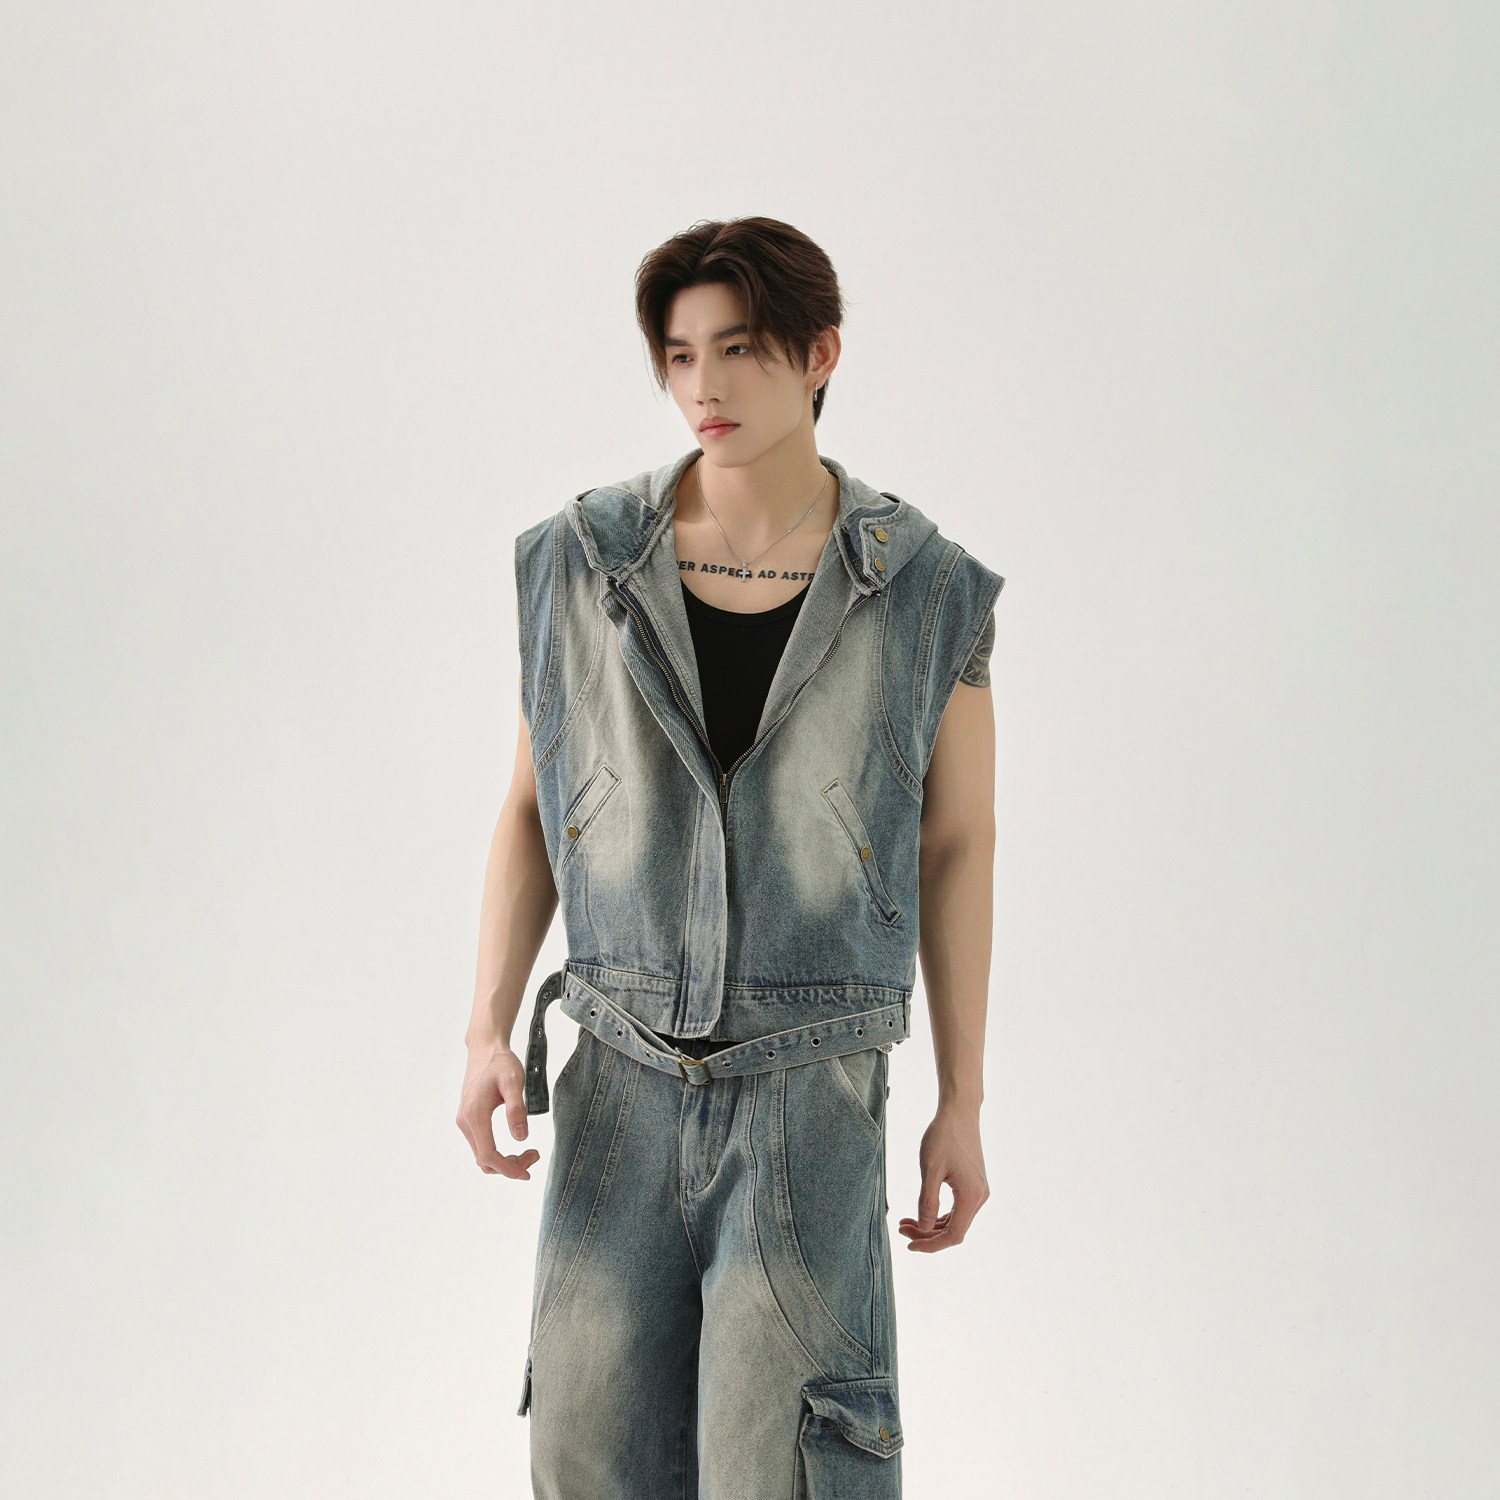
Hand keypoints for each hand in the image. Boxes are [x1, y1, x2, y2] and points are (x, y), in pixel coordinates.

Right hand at [456, 1039, 540, 1178]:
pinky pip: (481, 1146)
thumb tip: (521, 1137)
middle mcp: (465, 1122)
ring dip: (504, 1161)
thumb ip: (516, 1109)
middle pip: (484, 1160)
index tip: (528, 1172)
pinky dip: (497, 1153)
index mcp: (474, 1115)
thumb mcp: (514, 1081)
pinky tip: (515, 1145)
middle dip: (509, 1166)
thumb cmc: (501, 1063)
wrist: (484, 1049)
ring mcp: (464, 1122)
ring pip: (481, 1156)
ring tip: (529, 1152)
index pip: (488, 1155)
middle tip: (535, 1156)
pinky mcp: (468, 1120)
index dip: (508, 1168)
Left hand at [898, 1105, 988, 1251]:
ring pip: (955, 1220)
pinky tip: (922, 1212)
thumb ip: (928, 1202)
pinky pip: (957, 1209)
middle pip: (954, 1230)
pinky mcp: (973, 1184)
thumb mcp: (930, 1169)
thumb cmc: (943, 1136)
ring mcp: (978, 1191)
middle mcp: (979, 1197)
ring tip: (906, 1222)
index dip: (931, 1245)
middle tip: (901, 1229)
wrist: (959, 1112)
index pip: (953, 1235)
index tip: (909, 1244)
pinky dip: (939, 1214)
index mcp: (971, 1196)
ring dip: (932, 1225)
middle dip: (927, 1234)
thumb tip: (925, 1229)